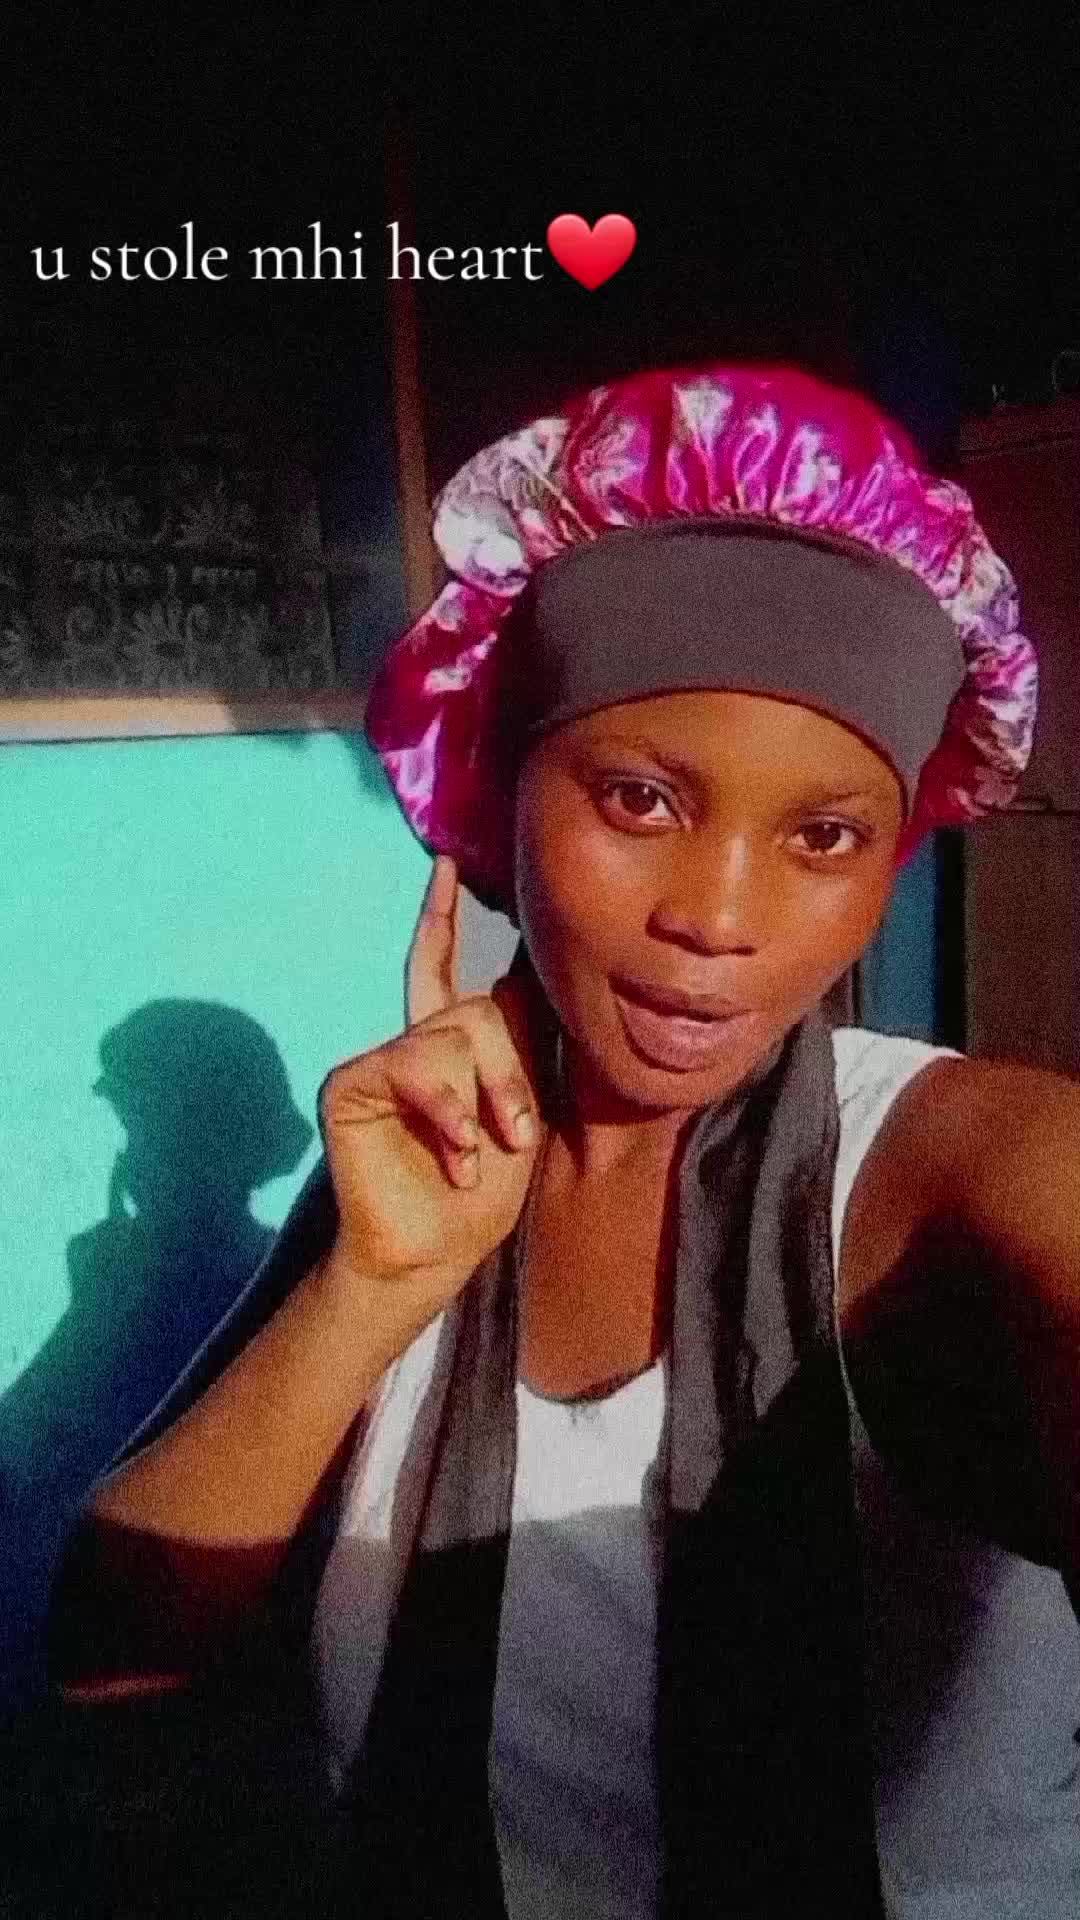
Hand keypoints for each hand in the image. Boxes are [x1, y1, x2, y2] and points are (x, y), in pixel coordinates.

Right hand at [316, 857, 549, 1311]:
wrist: (431, 1257)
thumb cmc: (479, 1198)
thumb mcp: (522, 1114)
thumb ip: (523, 1045)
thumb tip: (524, 972)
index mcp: (451, 1045)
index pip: (444, 965)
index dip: (442, 915)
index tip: (447, 861)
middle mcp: (413, 1044)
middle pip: (478, 1011)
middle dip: (512, 1071)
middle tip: (519, 1131)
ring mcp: (380, 1060)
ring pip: (456, 1035)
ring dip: (486, 1097)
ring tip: (483, 1150)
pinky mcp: (351, 1082)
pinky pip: (413, 1065)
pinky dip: (447, 1111)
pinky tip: (456, 1153)